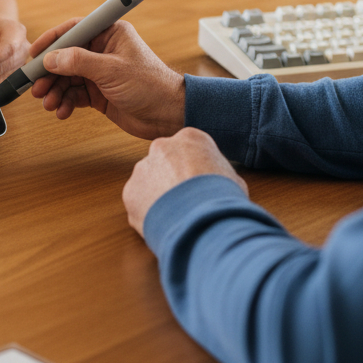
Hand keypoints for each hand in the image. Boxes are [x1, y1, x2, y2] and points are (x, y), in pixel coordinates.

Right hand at [30, 19, 185, 139]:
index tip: (34, 53)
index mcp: (110, 33)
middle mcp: (103, 50)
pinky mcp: (99, 93)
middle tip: (36, 87)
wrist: (168, 115)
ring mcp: (100, 73)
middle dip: (50, 73)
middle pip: (65, 57)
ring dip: (56, 91)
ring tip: (50, 104)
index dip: (52, 40)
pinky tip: (62, 111)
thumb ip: (79, 62)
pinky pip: (75, 94)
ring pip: (67, 78)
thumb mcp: (112, 70)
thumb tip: (51, 58)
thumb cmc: (151, 85)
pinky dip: (66, 102)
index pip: (74, 30)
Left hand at [123, 128, 248, 237]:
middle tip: (186, 201)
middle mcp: (162, 147)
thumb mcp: (232, 180)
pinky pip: (138, 201)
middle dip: (172, 179)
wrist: (202, 221)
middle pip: (165, 162)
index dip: (195, 169)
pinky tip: (164, 224)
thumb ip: (217, 173)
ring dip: (158, 195)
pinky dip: (148, 212)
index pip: (189, 149)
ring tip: (176, 216)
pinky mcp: (130, 191)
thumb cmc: (222, 199)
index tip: (199, 184)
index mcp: (190, 138)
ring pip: (149, 181)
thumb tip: (215, 184)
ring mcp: (142, 168)